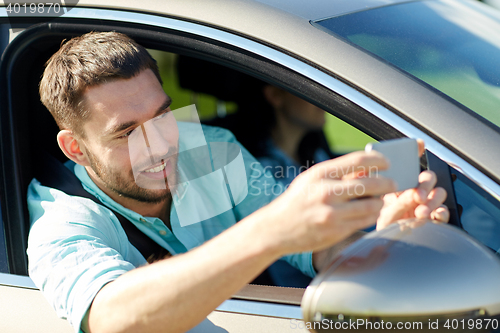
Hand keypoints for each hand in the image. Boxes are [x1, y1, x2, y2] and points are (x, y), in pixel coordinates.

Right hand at [263, 151, 395, 254]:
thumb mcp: (312, 179)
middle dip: (387, 183)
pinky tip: (369, 212)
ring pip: (372, 205)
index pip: (359, 160)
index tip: (386, 162)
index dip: (379, 160)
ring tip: (379, 199)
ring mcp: (332, 213)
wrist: (276, 228)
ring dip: (380, 202)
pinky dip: (371, 216)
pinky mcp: (336, 231)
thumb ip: (338, 173)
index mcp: (320, 174)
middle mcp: (326, 192)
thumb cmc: (297, 201)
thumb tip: (368, 168)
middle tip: (392, 183)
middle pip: (371, 183)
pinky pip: (364, 221)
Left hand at [376, 139, 448, 229]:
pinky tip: (432, 217)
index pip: (410, 164)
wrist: (386, 243)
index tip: (419, 144)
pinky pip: (444, 211)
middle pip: (429, 177)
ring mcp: (426, 204)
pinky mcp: (434, 218)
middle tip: (418, 196)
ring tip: (420, 213)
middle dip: (426, 184)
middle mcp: (415, 191)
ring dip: (433, 201)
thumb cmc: (382, 225)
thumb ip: (396, 202)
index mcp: (400, 184)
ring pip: (440, 193)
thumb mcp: (383, 212)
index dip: (416, 151)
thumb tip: (413, 193)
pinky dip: (441, 213)